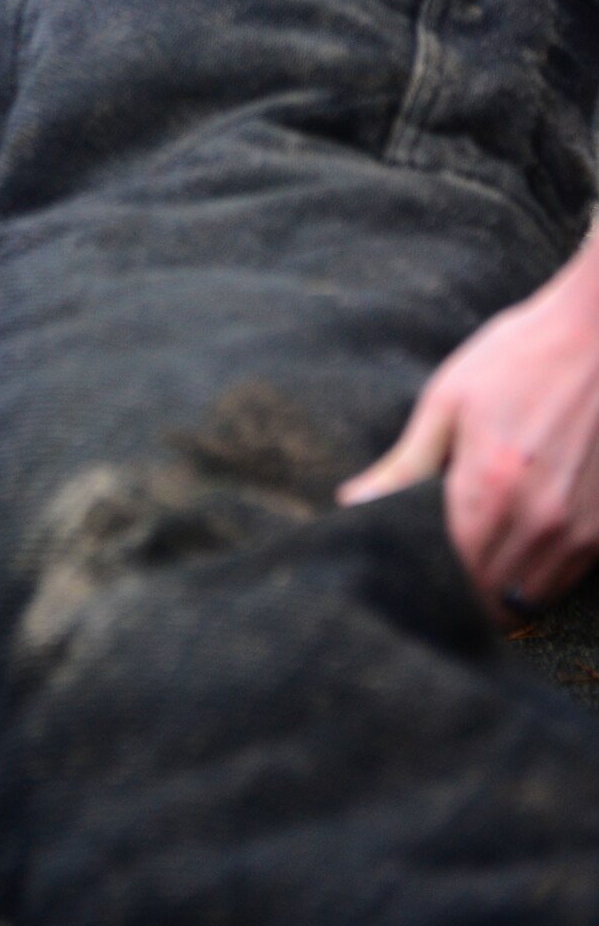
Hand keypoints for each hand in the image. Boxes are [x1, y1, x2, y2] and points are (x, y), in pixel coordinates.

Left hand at [338, 234, 598, 617]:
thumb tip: (351, 502)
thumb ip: (403, 466)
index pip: (459, 565)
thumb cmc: (517, 358)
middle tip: (459, 564)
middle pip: (498, 589)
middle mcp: (538, 517)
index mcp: (488, 486)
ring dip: (513, 587)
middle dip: (474, 585)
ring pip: (538, 592)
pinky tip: (533, 541)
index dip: (443, 573)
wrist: (598, 333)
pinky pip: (572, 575)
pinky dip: (550, 572)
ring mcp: (580, 526)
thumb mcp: (448, 402)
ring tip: (494, 559)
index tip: (427, 568)